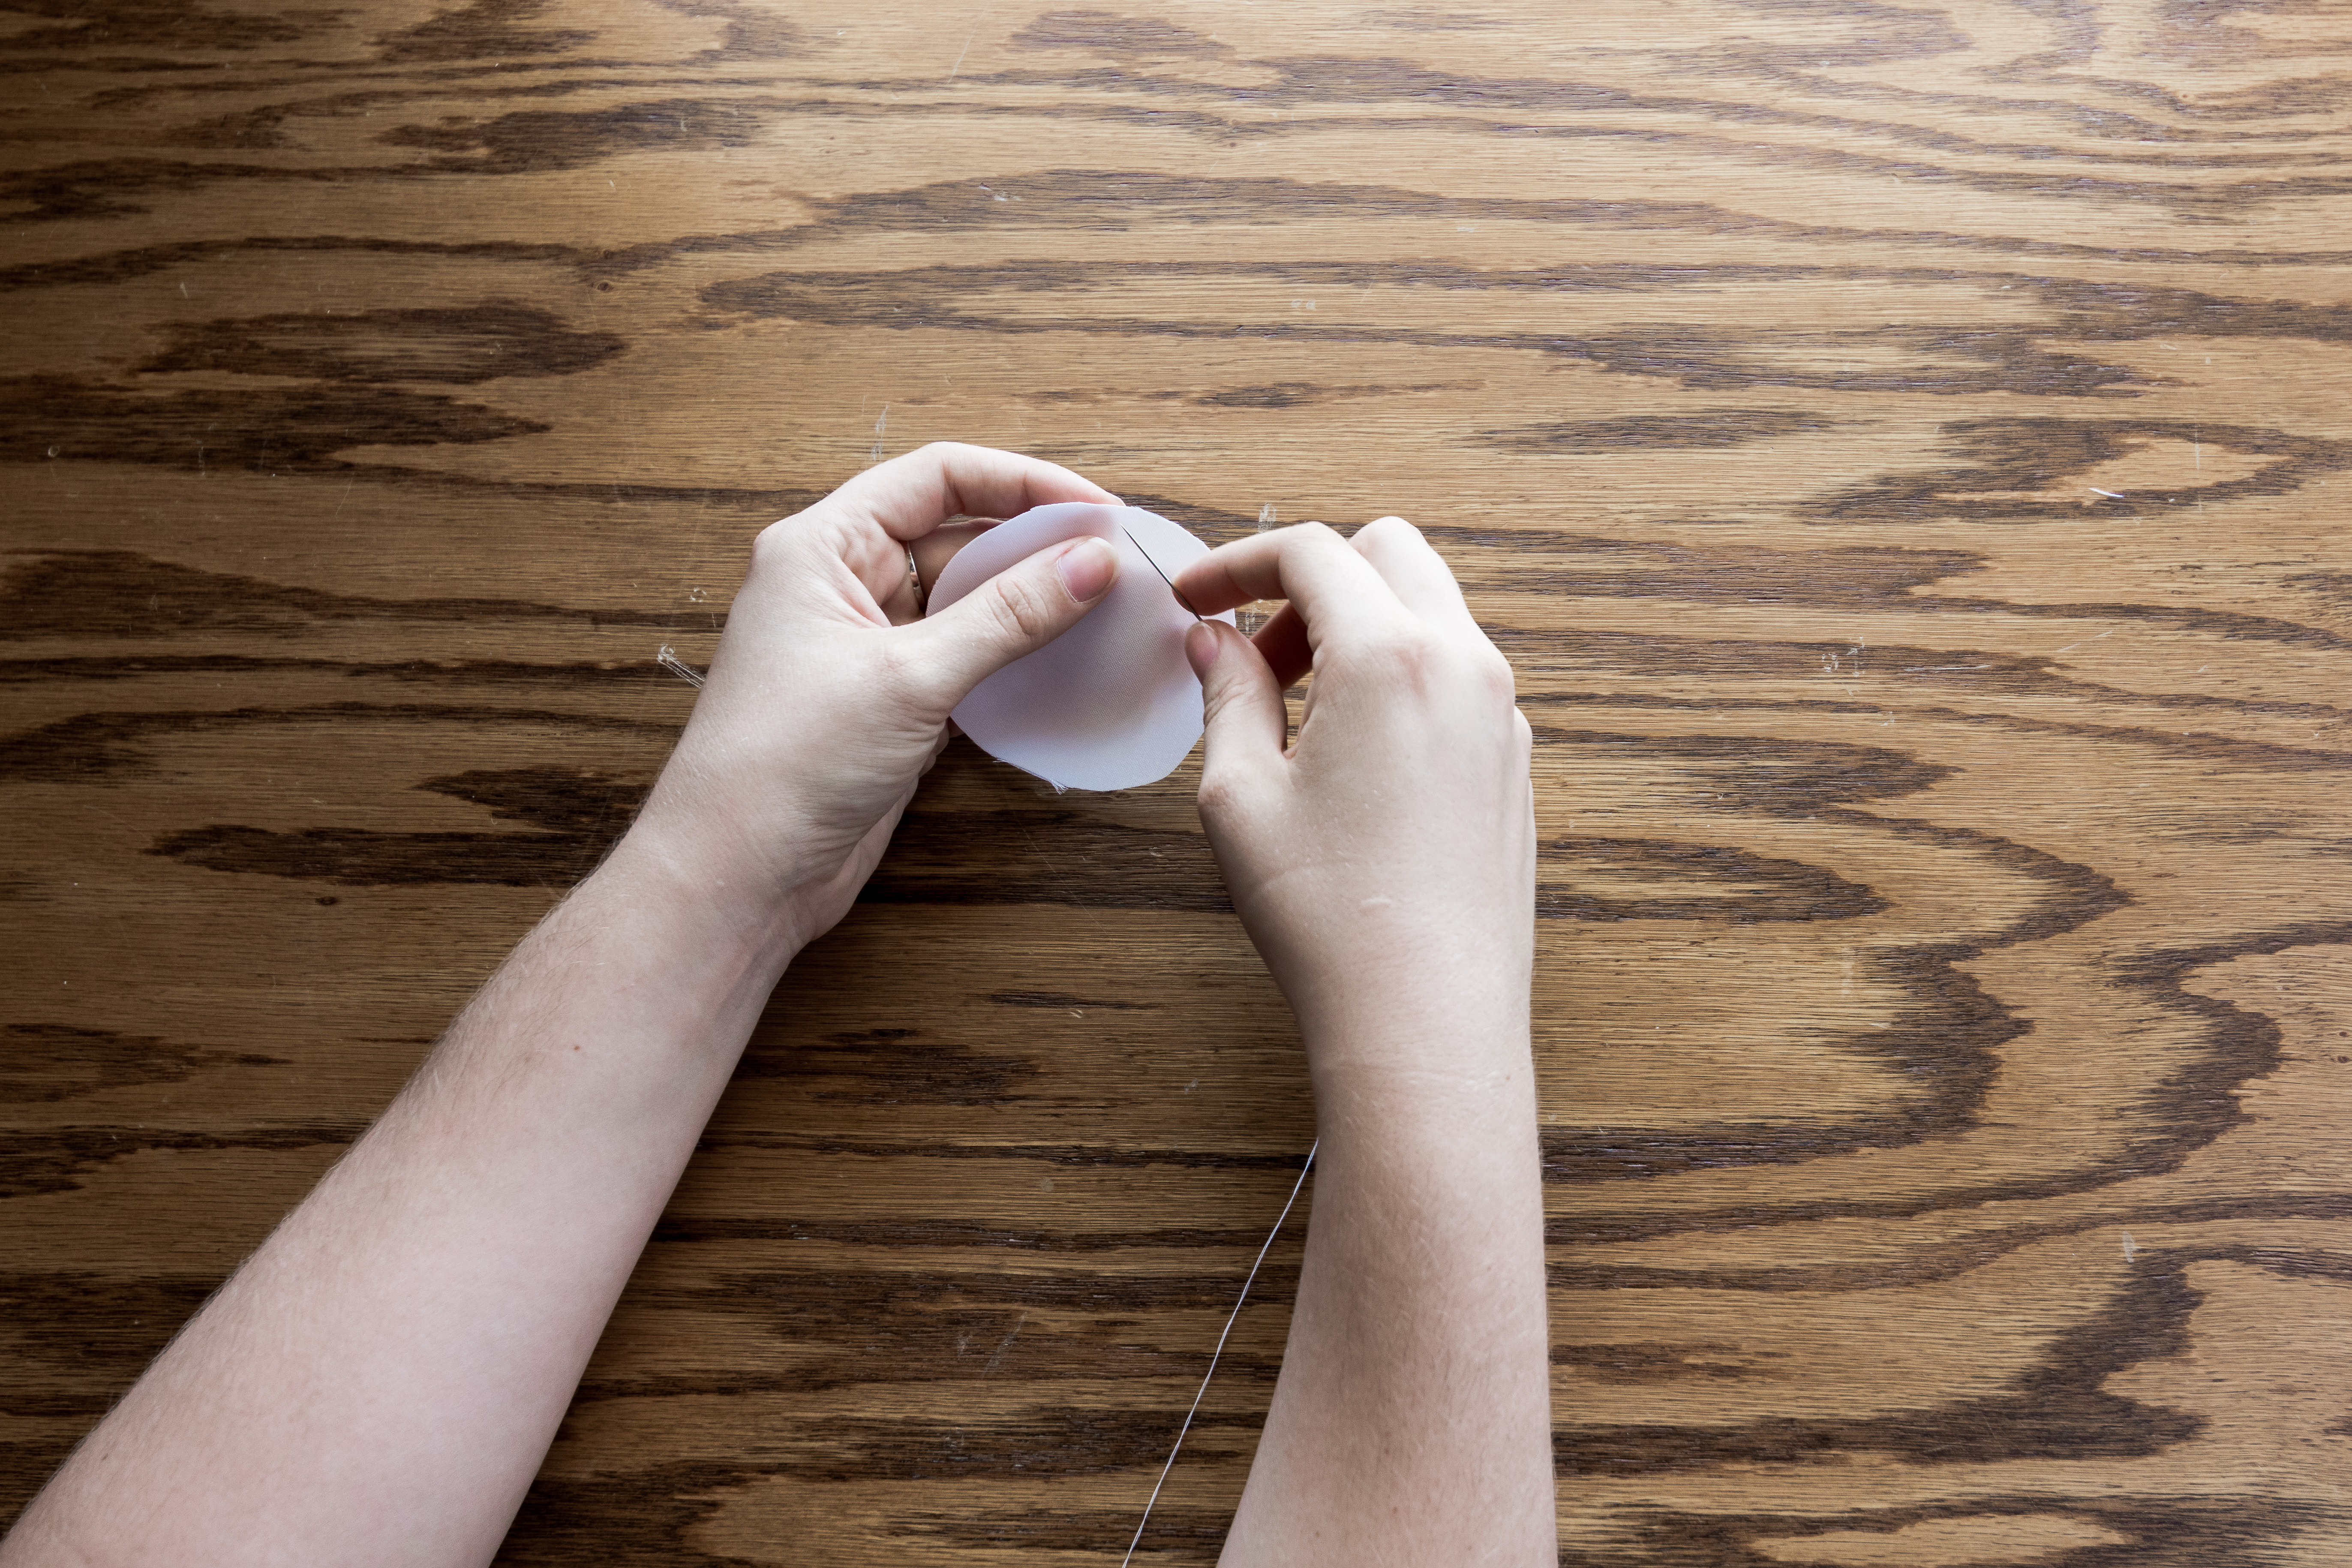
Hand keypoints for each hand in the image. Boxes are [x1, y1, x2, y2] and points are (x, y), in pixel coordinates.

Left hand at [619, 443, 1121, 953]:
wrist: (738, 878)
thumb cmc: (786, 767)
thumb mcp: (909, 679)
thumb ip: (1006, 616)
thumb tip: (1092, 561)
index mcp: (822, 548)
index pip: (936, 477)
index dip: (1021, 483)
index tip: (1098, 510)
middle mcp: (842, 585)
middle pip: (957, 533)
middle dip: (1037, 543)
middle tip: (1118, 563)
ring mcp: (867, 645)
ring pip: (967, 599)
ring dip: (1032, 603)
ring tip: (1107, 610)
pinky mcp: (889, 701)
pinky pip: (965, 657)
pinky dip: (1013, 658)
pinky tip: (1066, 666)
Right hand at [1172, 519, 1534, 1081]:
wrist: (1425, 1017)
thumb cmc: (1328, 915)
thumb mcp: (1242, 795)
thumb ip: (1228, 695)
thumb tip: (1214, 641)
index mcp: (1390, 656)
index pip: (1312, 551)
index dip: (1238, 563)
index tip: (1196, 602)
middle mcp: (1463, 665)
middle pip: (1388, 553)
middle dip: (1311, 580)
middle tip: (1256, 658)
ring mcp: (1501, 713)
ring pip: (1430, 610)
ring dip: (1358, 627)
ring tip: (1298, 713)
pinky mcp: (1513, 761)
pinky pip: (1455, 675)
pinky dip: (1399, 676)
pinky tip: (1352, 754)